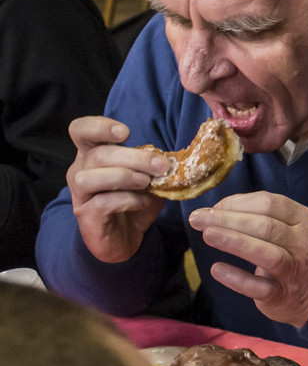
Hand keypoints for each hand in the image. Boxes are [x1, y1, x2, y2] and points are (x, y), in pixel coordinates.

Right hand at [65, 116, 171, 262]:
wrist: (124, 238)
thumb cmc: (133, 202)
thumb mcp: (148, 180)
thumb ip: (152, 167)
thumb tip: (169, 159)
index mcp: (92, 154)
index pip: (81, 130)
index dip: (99, 126)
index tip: (125, 133)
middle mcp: (80, 170)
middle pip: (98, 155)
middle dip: (134, 158)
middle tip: (161, 166)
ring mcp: (80, 194)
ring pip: (90, 177)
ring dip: (124, 177)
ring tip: (147, 183)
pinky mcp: (86, 215)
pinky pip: (102, 203)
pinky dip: (126, 200)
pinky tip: (142, 202)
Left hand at [188, 192, 307, 326]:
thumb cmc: (298, 253)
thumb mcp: (293, 227)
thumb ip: (262, 216)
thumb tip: (218, 210)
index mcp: (303, 220)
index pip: (270, 203)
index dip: (238, 203)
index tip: (214, 207)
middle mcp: (302, 243)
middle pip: (265, 226)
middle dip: (228, 220)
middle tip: (198, 219)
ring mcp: (294, 270)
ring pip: (265, 253)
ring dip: (234, 242)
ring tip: (207, 235)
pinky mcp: (282, 295)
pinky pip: (258, 287)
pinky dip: (237, 278)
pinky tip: (217, 269)